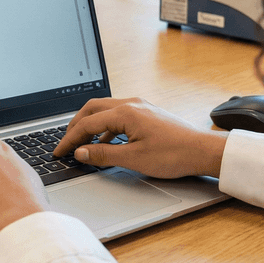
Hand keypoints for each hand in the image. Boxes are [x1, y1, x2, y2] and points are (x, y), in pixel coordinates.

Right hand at [53, 97, 227, 178]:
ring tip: (82, 143)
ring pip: (104, 110)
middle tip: (66, 143)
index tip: (60, 151)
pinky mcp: (146, 113)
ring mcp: (140, 106)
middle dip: (75, 126)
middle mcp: (131, 104)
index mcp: (125, 112)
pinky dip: (105, 127)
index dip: (70, 139)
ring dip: (90, 125)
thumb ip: (103, 154)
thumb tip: (81, 152)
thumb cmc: (174, 154)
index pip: (87, 123)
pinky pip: (117, 115)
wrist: (203, 151)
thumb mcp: (134, 158)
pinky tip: (105, 143)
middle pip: (92, 109)